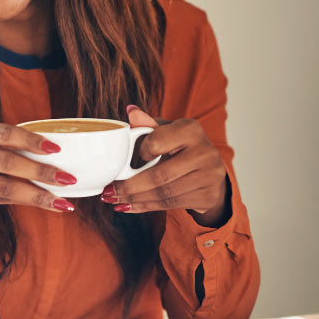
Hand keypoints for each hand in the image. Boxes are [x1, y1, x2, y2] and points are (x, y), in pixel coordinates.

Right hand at [0, 118, 76, 238]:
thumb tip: (44, 151)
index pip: (6, 134)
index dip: (32, 141)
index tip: (56, 148)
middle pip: (9, 164)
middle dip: (42, 173)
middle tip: (68, 179)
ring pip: (6, 188)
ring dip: (37, 196)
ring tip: (62, 202)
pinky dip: (22, 202)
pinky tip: (42, 203)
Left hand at [102, 106, 229, 226]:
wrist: (209, 169)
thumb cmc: (180, 146)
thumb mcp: (166, 131)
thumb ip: (147, 125)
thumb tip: (131, 112)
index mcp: (191, 129)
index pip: (156, 143)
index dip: (139, 153)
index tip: (125, 161)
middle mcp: (205, 152)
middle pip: (159, 176)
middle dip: (129, 187)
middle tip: (109, 192)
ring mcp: (210, 176)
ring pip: (164, 193)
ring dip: (135, 200)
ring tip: (116, 201)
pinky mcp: (208, 196)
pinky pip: (171, 205)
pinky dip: (147, 206)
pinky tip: (131, 206)